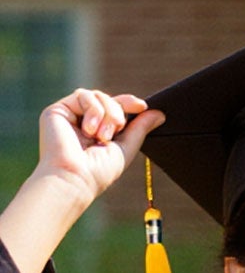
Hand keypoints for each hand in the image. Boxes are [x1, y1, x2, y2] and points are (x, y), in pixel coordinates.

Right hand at [33, 90, 159, 209]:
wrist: (75, 177)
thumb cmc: (99, 171)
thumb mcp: (126, 148)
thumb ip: (140, 129)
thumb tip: (159, 113)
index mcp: (98, 131)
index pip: (115, 108)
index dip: (129, 103)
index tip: (142, 106)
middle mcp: (83, 122)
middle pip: (108, 99)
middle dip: (118, 112)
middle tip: (116, 131)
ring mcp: (70, 115)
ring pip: (97, 95)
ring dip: (107, 113)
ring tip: (102, 136)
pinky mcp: (57, 110)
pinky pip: (83, 95)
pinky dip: (93, 110)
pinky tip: (89, 130)